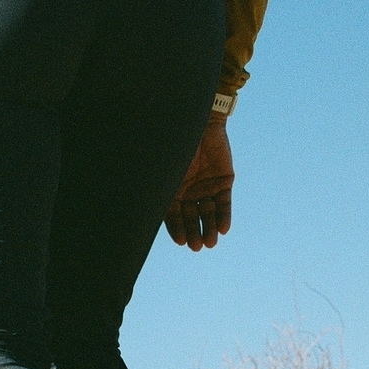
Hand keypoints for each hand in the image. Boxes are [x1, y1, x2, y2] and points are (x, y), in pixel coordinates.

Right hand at [166, 111, 234, 249]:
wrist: (202, 121)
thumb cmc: (179, 142)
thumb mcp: (166, 165)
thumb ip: (160, 184)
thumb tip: (143, 206)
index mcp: (172, 188)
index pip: (173, 214)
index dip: (177, 228)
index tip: (181, 241)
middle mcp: (189, 191)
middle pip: (191, 217)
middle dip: (194, 232)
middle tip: (197, 247)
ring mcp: (207, 187)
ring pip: (208, 213)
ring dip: (209, 228)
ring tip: (211, 243)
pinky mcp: (224, 182)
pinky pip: (224, 203)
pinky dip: (224, 215)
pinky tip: (223, 229)